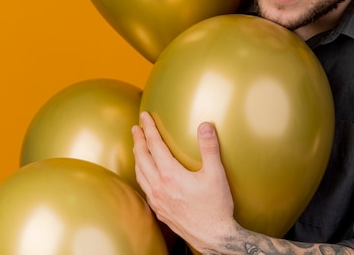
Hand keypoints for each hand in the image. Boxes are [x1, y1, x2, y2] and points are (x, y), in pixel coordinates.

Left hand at [132, 111, 237, 251]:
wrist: (214, 237)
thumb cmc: (216, 206)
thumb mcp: (216, 174)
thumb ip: (209, 148)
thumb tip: (204, 125)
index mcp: (170, 175)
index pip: (154, 145)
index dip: (149, 129)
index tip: (144, 116)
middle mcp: (159, 187)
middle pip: (142, 158)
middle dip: (138, 140)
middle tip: (137, 127)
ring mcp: (157, 201)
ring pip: (140, 174)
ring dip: (137, 157)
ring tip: (138, 147)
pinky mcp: (160, 211)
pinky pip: (145, 189)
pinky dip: (142, 176)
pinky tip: (146, 175)